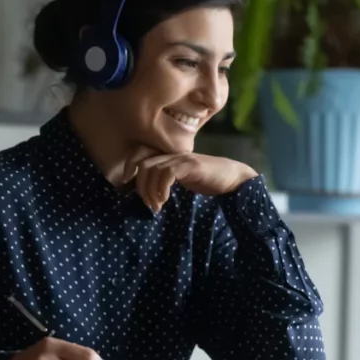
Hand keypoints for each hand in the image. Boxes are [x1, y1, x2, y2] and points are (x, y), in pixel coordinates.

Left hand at [122, 146, 258, 212]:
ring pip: (152, 169)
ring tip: (157, 206)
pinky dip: (161, 187)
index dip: (129, 165)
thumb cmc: (209, 181)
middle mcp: (173, 155)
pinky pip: (168, 173)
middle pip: (143, 164)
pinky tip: (165, 200)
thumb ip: (167, 181)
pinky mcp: (191, 165)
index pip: (141, 154)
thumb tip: (149, 195)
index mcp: (169, 157)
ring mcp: (182, 159)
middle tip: (148, 204)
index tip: (126, 182)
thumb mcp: (183, 181)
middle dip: (140, 186)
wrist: (233, 178)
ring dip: (150, 191)